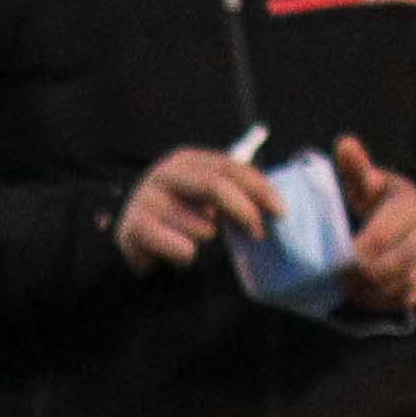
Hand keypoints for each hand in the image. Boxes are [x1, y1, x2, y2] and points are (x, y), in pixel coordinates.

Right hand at [116, 142, 282, 269]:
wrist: (137, 244)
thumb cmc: (179, 220)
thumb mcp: (208, 202)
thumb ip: (235, 196)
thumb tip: (275, 208)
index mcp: (187, 161)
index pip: (230, 167)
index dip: (259, 188)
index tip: (281, 211)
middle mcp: (165, 173)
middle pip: (214, 185)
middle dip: (243, 211)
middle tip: (258, 233)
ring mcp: (146, 199)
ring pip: (199, 225)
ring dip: (207, 238)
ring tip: (196, 242)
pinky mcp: (135, 227)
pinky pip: (181, 248)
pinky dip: (187, 255)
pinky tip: (179, 254)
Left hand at [333, 135, 415, 309]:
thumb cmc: (392, 203)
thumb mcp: (376, 183)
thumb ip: (358, 168)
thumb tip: (344, 143)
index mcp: (412, 206)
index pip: (383, 235)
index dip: (357, 251)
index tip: (335, 260)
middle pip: (395, 263)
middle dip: (363, 276)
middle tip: (339, 280)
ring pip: (404, 284)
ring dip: (372, 293)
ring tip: (349, 290)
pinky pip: (413, 298)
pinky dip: (386, 302)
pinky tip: (367, 297)